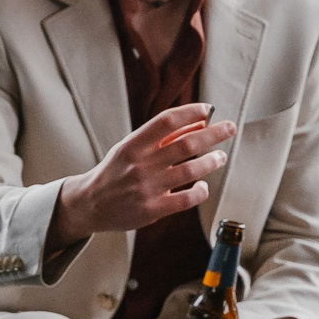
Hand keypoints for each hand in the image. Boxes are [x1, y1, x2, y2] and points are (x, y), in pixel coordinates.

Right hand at [50, 103, 233, 250]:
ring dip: (212, 161)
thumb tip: (198, 124)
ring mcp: (147, 188)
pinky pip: (187, 198)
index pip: (166, 121)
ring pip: (191, 170)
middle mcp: (140, 165)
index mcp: (132, 145)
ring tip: (220, 157)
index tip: (208, 109)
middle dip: (214, 134)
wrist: (89, 204)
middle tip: (230, 127)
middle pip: (186, 144)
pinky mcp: (152, 209)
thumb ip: (160, 138)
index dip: (191, 112)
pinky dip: (201, 190)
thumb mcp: (129, 149)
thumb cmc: (114, 173)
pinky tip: (202, 185)